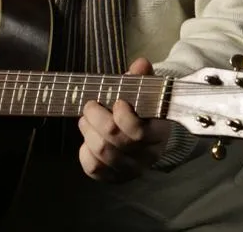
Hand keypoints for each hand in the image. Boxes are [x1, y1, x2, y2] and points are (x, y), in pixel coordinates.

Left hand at [78, 57, 170, 181]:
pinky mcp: (114, 177)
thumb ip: (143, 78)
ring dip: (88, 131)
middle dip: (96, 118)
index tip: (117, 101)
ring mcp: (130, 169)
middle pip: (115, 140)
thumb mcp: (146, 91)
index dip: (123, 116)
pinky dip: (85, 151)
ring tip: (86, 118)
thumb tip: (141, 64)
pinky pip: (93, 168)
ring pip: (102, 153)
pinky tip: (88, 137)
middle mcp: (146, 156)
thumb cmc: (142, 108)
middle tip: (90, 105)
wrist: (145, 133)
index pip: (139, 132)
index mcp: (157, 134)